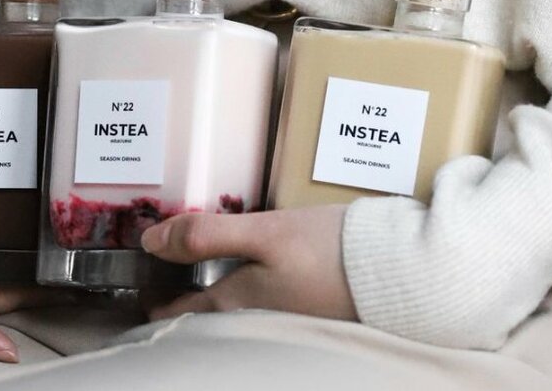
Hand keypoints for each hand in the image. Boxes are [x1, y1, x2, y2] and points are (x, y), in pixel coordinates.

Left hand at [142, 205, 356, 320]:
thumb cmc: (330, 252)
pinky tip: (264, 283)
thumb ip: (208, 235)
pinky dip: (255, 296)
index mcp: (245, 301)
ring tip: (212, 290)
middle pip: (218, 317)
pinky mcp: (317, 307)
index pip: (193, 311)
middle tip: (176, 300)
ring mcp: (292, 316)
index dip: (167, 308)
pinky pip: (271, 306)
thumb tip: (150, 240)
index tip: (149, 307)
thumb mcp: (266, 233)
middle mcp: (264, 316)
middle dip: (194, 309)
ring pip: (244, 313)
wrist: (402, 271)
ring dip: (222, 302)